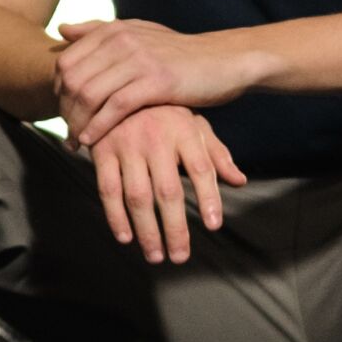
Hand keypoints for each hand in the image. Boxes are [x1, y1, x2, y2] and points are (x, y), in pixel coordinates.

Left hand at [55, 17, 258, 145]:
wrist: (224, 60)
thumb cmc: (179, 54)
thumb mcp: (139, 34)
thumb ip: (100, 31)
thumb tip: (63, 29)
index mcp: (114, 30)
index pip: (66, 61)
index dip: (57, 91)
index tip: (62, 112)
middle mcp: (122, 41)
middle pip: (72, 79)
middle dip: (64, 111)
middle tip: (66, 132)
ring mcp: (139, 60)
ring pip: (89, 94)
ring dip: (77, 122)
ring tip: (76, 142)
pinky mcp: (156, 82)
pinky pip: (114, 108)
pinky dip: (98, 127)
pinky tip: (92, 141)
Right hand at [80, 104, 245, 263]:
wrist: (117, 85)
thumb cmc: (164, 111)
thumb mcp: (194, 124)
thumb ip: (216, 153)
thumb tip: (239, 181)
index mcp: (183, 129)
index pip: (201, 168)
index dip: (208, 197)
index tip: (213, 225)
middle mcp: (156, 138)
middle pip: (168, 191)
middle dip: (175, 228)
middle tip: (180, 256)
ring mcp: (127, 144)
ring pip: (137, 196)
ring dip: (146, 230)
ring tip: (155, 255)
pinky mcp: (102, 151)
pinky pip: (108, 189)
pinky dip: (115, 216)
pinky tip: (125, 237)